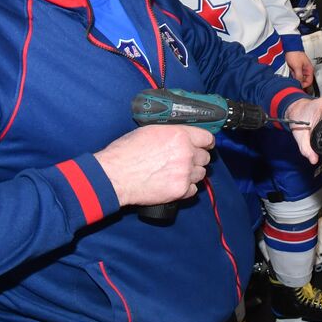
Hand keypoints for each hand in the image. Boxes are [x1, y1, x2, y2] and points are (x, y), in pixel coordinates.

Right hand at [94, 125, 213, 206]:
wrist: (114, 176)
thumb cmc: (125, 152)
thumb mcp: (149, 131)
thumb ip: (170, 133)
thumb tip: (179, 136)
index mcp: (180, 135)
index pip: (207, 138)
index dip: (206, 143)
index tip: (204, 146)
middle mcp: (187, 153)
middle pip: (205, 157)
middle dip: (197, 159)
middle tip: (184, 161)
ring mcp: (185, 173)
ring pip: (201, 174)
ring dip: (192, 174)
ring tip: (176, 173)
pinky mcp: (180, 190)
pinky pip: (193, 189)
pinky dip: (186, 188)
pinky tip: (174, 184)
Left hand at [284, 49, 314, 89]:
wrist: (289, 48)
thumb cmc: (295, 54)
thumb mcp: (297, 66)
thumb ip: (299, 76)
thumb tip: (299, 83)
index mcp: (309, 69)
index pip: (309, 81)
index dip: (304, 85)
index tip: (299, 86)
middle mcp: (306, 70)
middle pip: (304, 81)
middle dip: (299, 82)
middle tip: (294, 82)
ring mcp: (301, 70)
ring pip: (298, 78)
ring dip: (295, 78)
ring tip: (291, 76)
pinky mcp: (296, 69)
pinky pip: (294, 75)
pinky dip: (292, 75)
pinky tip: (289, 73)